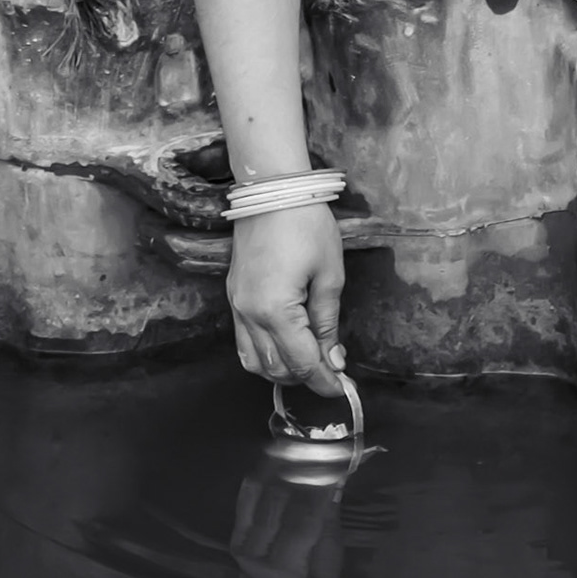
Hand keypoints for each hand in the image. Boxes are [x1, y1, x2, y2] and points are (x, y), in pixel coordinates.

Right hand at [228, 204, 347, 398]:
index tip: (343, 388)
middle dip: (305, 376)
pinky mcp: (233, 297)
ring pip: (255, 362)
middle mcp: (249, 315)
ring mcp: (236, 307)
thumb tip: (334, 360)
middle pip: (276, 369)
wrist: (272, 189)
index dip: (325, 381)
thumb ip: (328, 322)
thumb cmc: (306, 224)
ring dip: (282, 369)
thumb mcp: (329, 274)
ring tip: (310, 359)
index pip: (302, 363)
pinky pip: (243, 342)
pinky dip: (263, 354)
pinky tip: (284, 346)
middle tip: (332, 370)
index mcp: (275, 311)